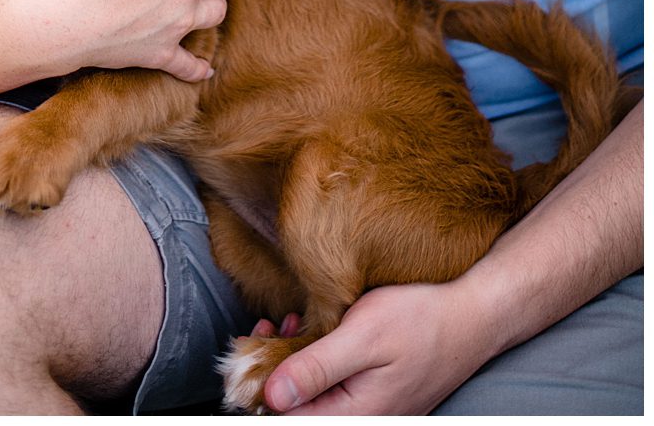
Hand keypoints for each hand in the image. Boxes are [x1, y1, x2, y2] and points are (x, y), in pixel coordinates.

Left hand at [257, 284, 485, 413]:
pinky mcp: (377, 390)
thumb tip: (272, 397)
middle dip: (273, 368)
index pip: (290, 419)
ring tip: (290, 324)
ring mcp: (373, 405)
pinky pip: (333, 383)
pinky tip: (311, 330)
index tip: (254, 344)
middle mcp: (366, 417)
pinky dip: (315, 357)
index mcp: (359, 414)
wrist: (474, 313)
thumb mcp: (362, 337)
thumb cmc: (422, 321)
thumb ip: (316, 369)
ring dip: (293, 359)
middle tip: (268, 328)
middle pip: (299, 407)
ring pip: (314, 393)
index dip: (261, 383)